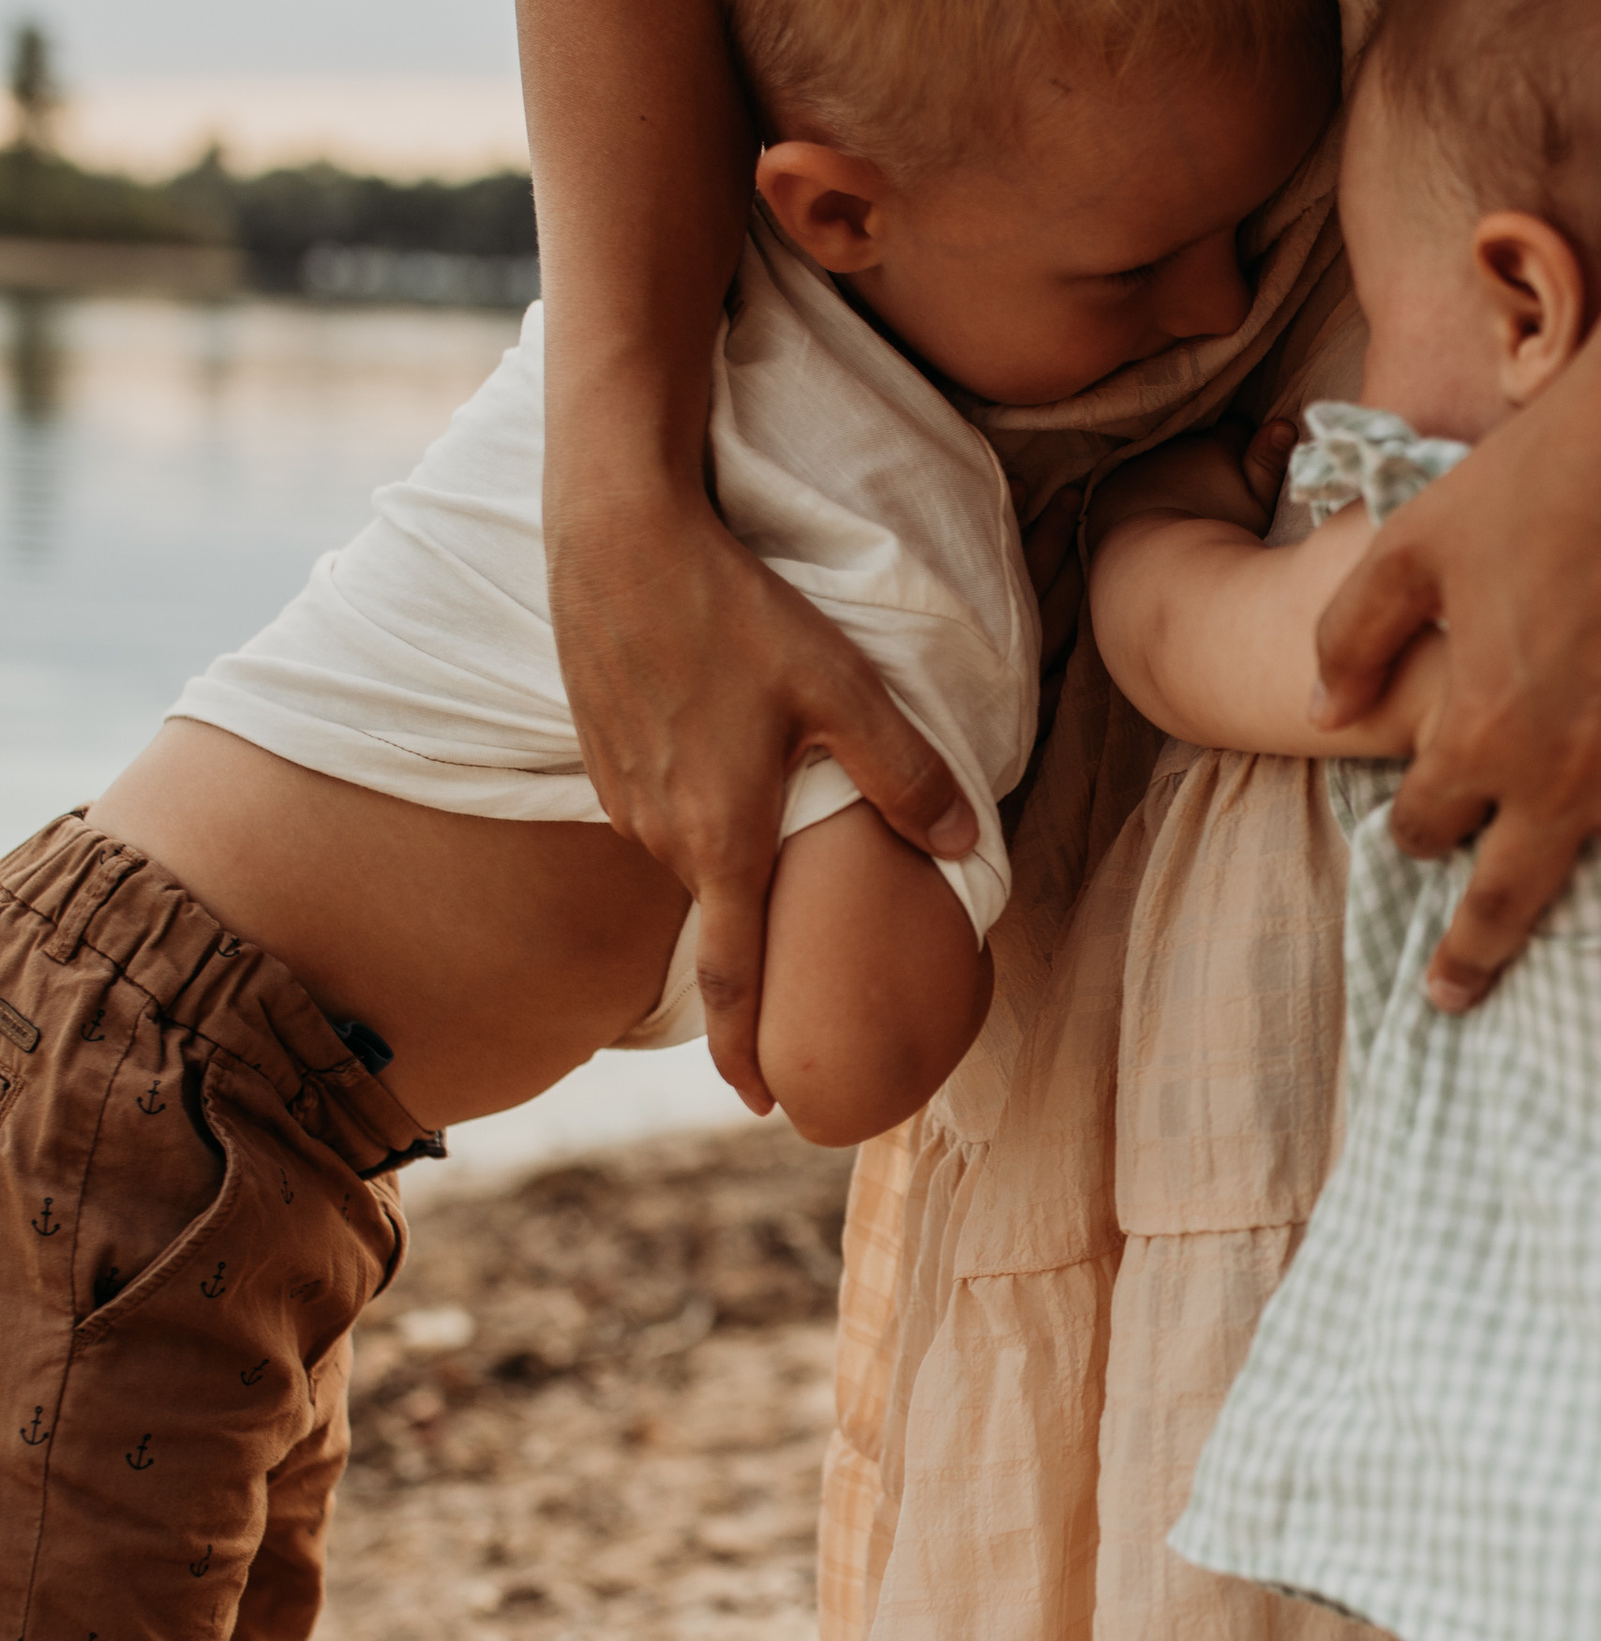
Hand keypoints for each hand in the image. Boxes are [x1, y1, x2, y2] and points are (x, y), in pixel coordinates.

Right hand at [550, 477, 975, 1110]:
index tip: (764, 1108)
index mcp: (720, 840)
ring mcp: (619, 796)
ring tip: (767, 827)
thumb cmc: (732, 609)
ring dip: (723, 855)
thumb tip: (964, 846)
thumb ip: (903, 773)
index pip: (734, 981)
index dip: (749, 1054)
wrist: (616, 532)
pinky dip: (693, 806)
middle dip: (754, 945)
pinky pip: (657, 806)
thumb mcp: (840, 687)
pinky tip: (719, 752)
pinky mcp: (596, 751)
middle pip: (718, 913)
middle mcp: (660, 836)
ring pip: (687, 852)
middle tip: (804, 959)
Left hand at [1086, 409, 1297, 549]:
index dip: (1243, 450)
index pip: (1237, 429)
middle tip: (1213, 495)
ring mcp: (1145, 457)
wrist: (1147, 560)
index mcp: (1217, 444)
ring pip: (1169, 455)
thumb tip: (1283, 425)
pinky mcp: (1115, 477)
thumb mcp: (1256, 508)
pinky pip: (1137, 473)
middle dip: (1207, 458)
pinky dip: (1146, 485)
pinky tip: (1153, 511)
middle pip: (1201, 441)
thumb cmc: (1211, 534)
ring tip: (1182, 506)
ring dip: (1176, 471)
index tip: (1243, 477)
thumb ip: (1269, 465)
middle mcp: (1179, 441)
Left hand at [1312, 276, 1600, 1138]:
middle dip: (1475, 965)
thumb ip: (1353, 631)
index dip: (1411, 822)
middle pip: (1511, 904)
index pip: (1422, 820)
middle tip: (1453, 1010)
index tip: (1420, 817)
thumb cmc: (1540, 475)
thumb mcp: (1410, 541)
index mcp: (1475, 732)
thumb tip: (1322, 708)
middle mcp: (1566, 779)